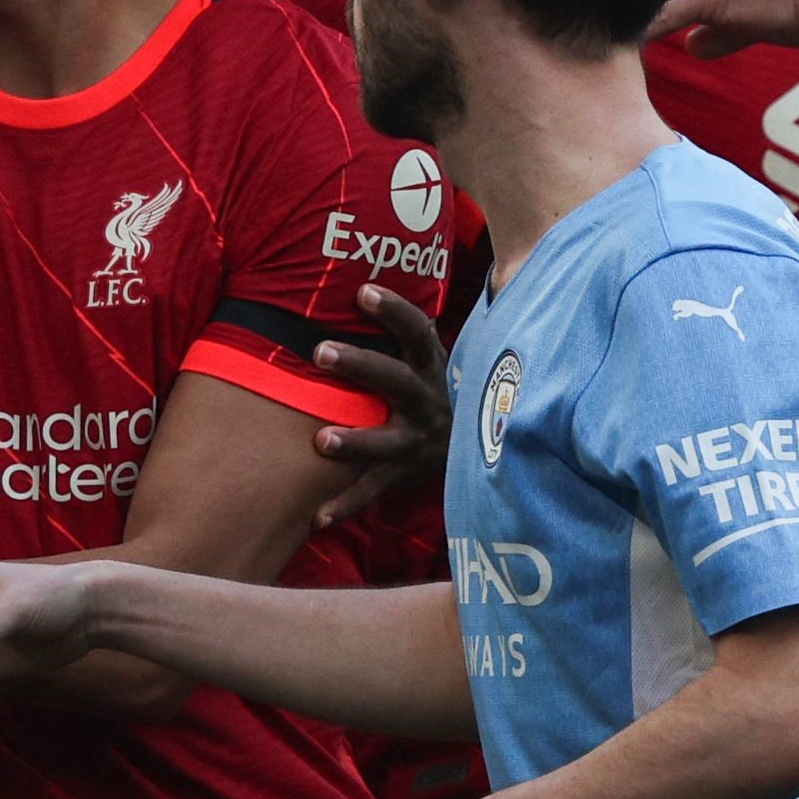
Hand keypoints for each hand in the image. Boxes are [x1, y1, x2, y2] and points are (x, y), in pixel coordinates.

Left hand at [311, 286, 452, 528]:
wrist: (483, 449)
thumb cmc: (434, 389)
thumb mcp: (430, 359)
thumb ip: (405, 329)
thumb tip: (358, 280)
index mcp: (431, 368)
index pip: (417, 331)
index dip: (394, 311)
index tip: (362, 291)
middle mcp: (428, 402)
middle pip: (397, 381)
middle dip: (360, 366)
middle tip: (320, 351)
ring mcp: (418, 442)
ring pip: (388, 443)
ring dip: (355, 441)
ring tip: (320, 441)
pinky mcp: (405, 474)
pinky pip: (374, 491)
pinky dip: (345, 505)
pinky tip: (315, 518)